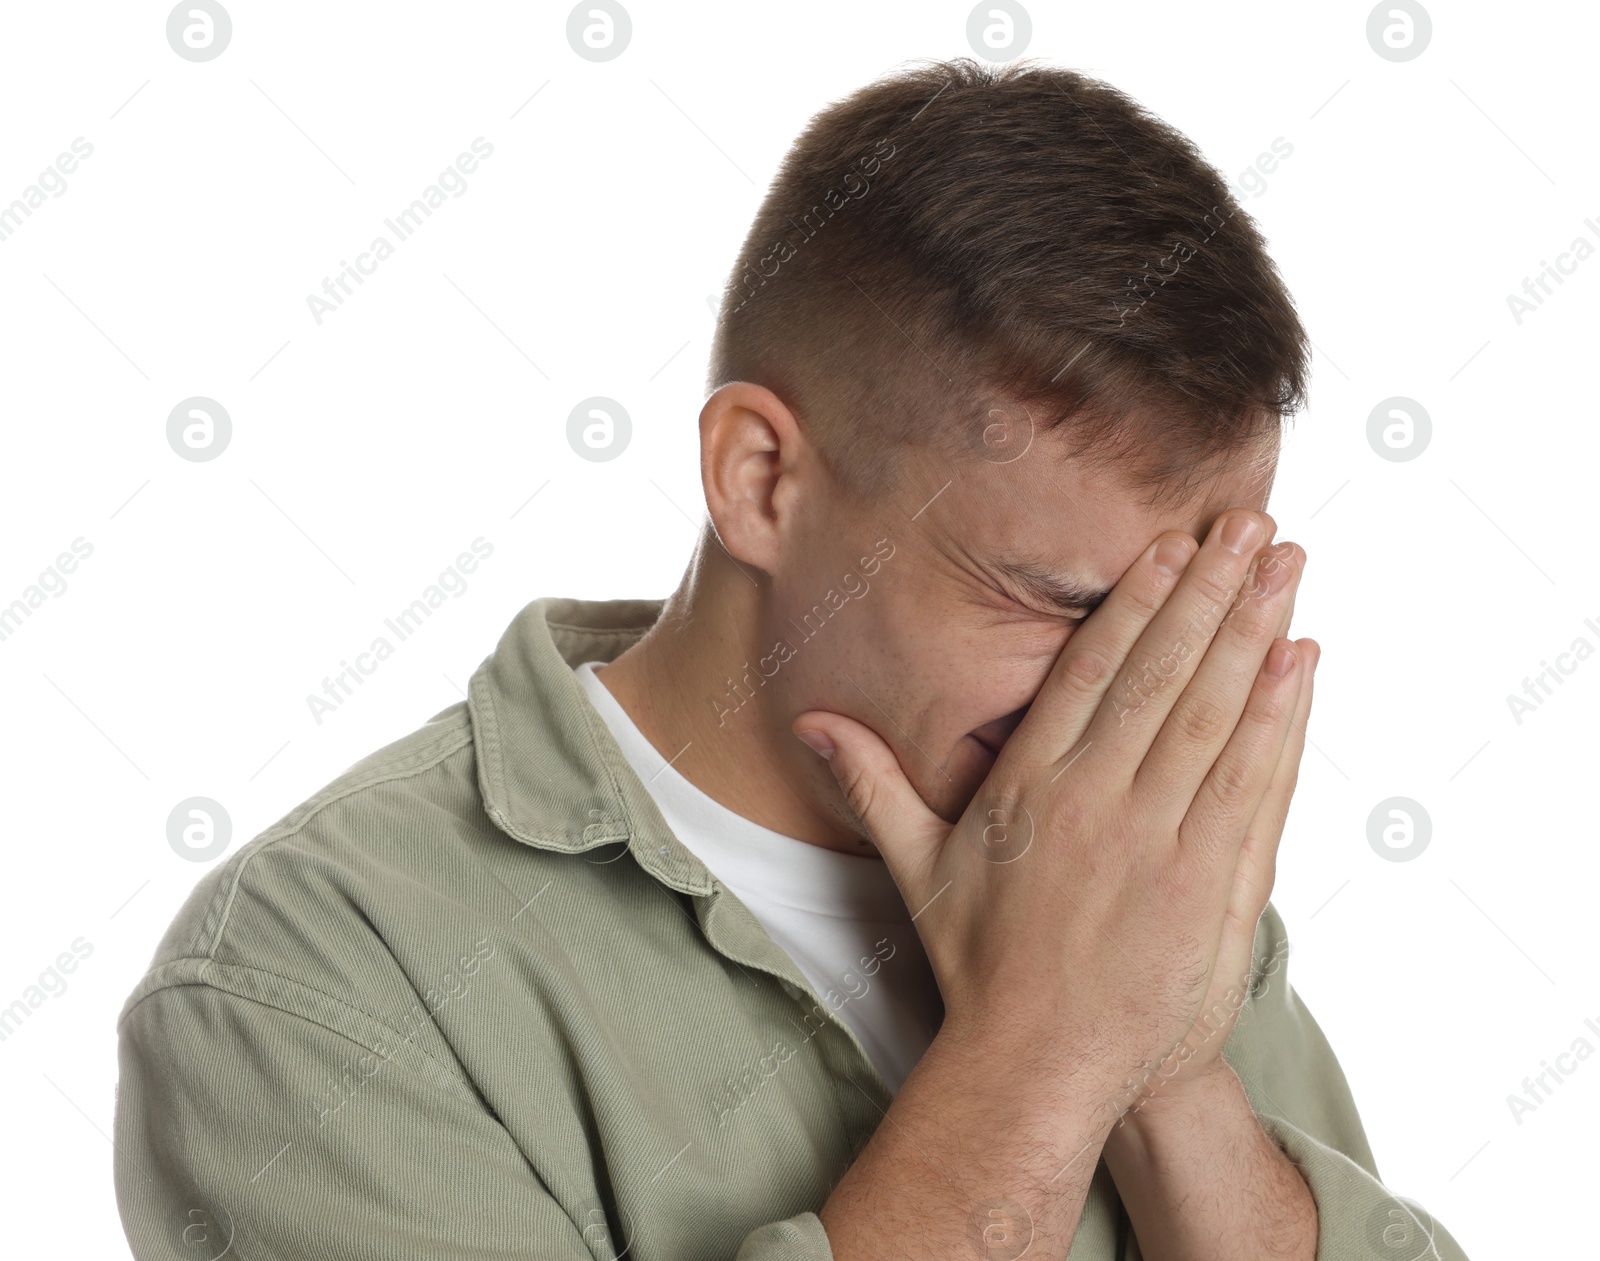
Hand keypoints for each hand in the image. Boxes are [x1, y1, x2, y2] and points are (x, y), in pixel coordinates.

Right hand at [793, 510, 1309, 1129]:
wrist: (1038, 1062)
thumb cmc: (978, 963)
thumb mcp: (915, 866)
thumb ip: (874, 782)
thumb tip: (812, 722)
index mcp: (1030, 787)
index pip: (1091, 673)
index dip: (1136, 604)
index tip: (1172, 547)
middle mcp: (1096, 801)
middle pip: (1161, 675)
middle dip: (1209, 592)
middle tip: (1249, 524)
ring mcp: (1157, 840)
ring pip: (1213, 715)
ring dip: (1254, 634)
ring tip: (1286, 567)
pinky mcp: (1206, 883)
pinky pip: (1250, 783)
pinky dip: (1279, 720)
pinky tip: (1301, 664)